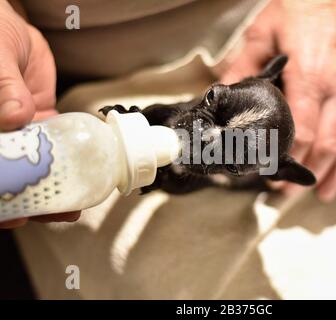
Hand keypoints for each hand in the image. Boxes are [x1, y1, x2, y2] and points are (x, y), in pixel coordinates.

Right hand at [0, 1, 79, 227]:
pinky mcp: (42, 121)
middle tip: (48, 214)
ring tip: (70, 206)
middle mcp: (1, 136)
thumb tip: (17, 115)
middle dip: (27, 201)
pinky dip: (69, 162)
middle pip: (11, 177)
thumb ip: (1, 85)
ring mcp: (20, 132)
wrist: (8, 25)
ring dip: (52, 188)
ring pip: (35, 168)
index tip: (11, 214)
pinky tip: (84, 173)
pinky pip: (56, 146)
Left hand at [221, 0, 335, 201]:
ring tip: (323, 193)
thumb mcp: (262, 31)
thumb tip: (221, 93)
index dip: (289, 159)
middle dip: (309, 174)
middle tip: (289, 192)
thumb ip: (243, 65)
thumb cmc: (300, 8)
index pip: (304, 130)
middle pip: (329, 144)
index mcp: (310, 76)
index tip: (273, 175)